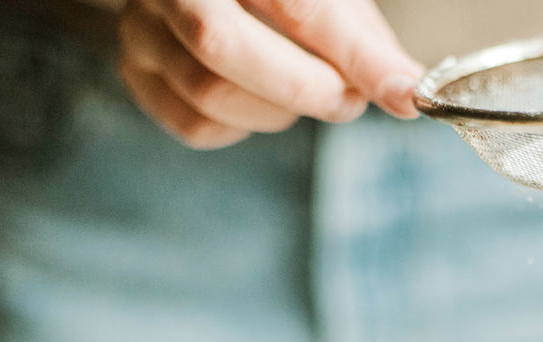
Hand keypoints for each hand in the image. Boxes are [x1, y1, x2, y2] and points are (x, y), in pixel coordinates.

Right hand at [118, 0, 423, 148]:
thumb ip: (363, 41)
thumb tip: (406, 92)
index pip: (296, 3)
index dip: (353, 54)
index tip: (403, 93)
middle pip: (221, 45)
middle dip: (301, 86)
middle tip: (347, 100)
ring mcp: (142, 26)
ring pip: (209, 92)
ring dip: (278, 110)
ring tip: (309, 91)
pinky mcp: (136, 71)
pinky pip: (196, 126)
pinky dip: (245, 127)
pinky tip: (262, 100)